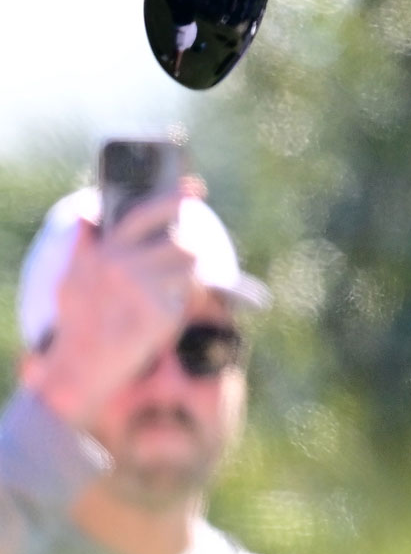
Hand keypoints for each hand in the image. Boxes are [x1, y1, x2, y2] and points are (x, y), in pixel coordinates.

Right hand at [27, 183, 200, 429]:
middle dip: (186, 252)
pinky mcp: (164, 312)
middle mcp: (124, 266)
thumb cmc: (80, 321)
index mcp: (103, 253)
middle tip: (178, 262)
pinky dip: (184, 300)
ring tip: (165, 291)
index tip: (194, 188)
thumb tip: (89, 213)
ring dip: (187, 276)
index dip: (172, 197)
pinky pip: (191, 294)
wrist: (83, 365)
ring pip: (192, 267)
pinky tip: (163, 312)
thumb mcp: (72, 279)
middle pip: (182, 243)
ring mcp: (145, 289)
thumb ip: (85, 246)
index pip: (143, 214)